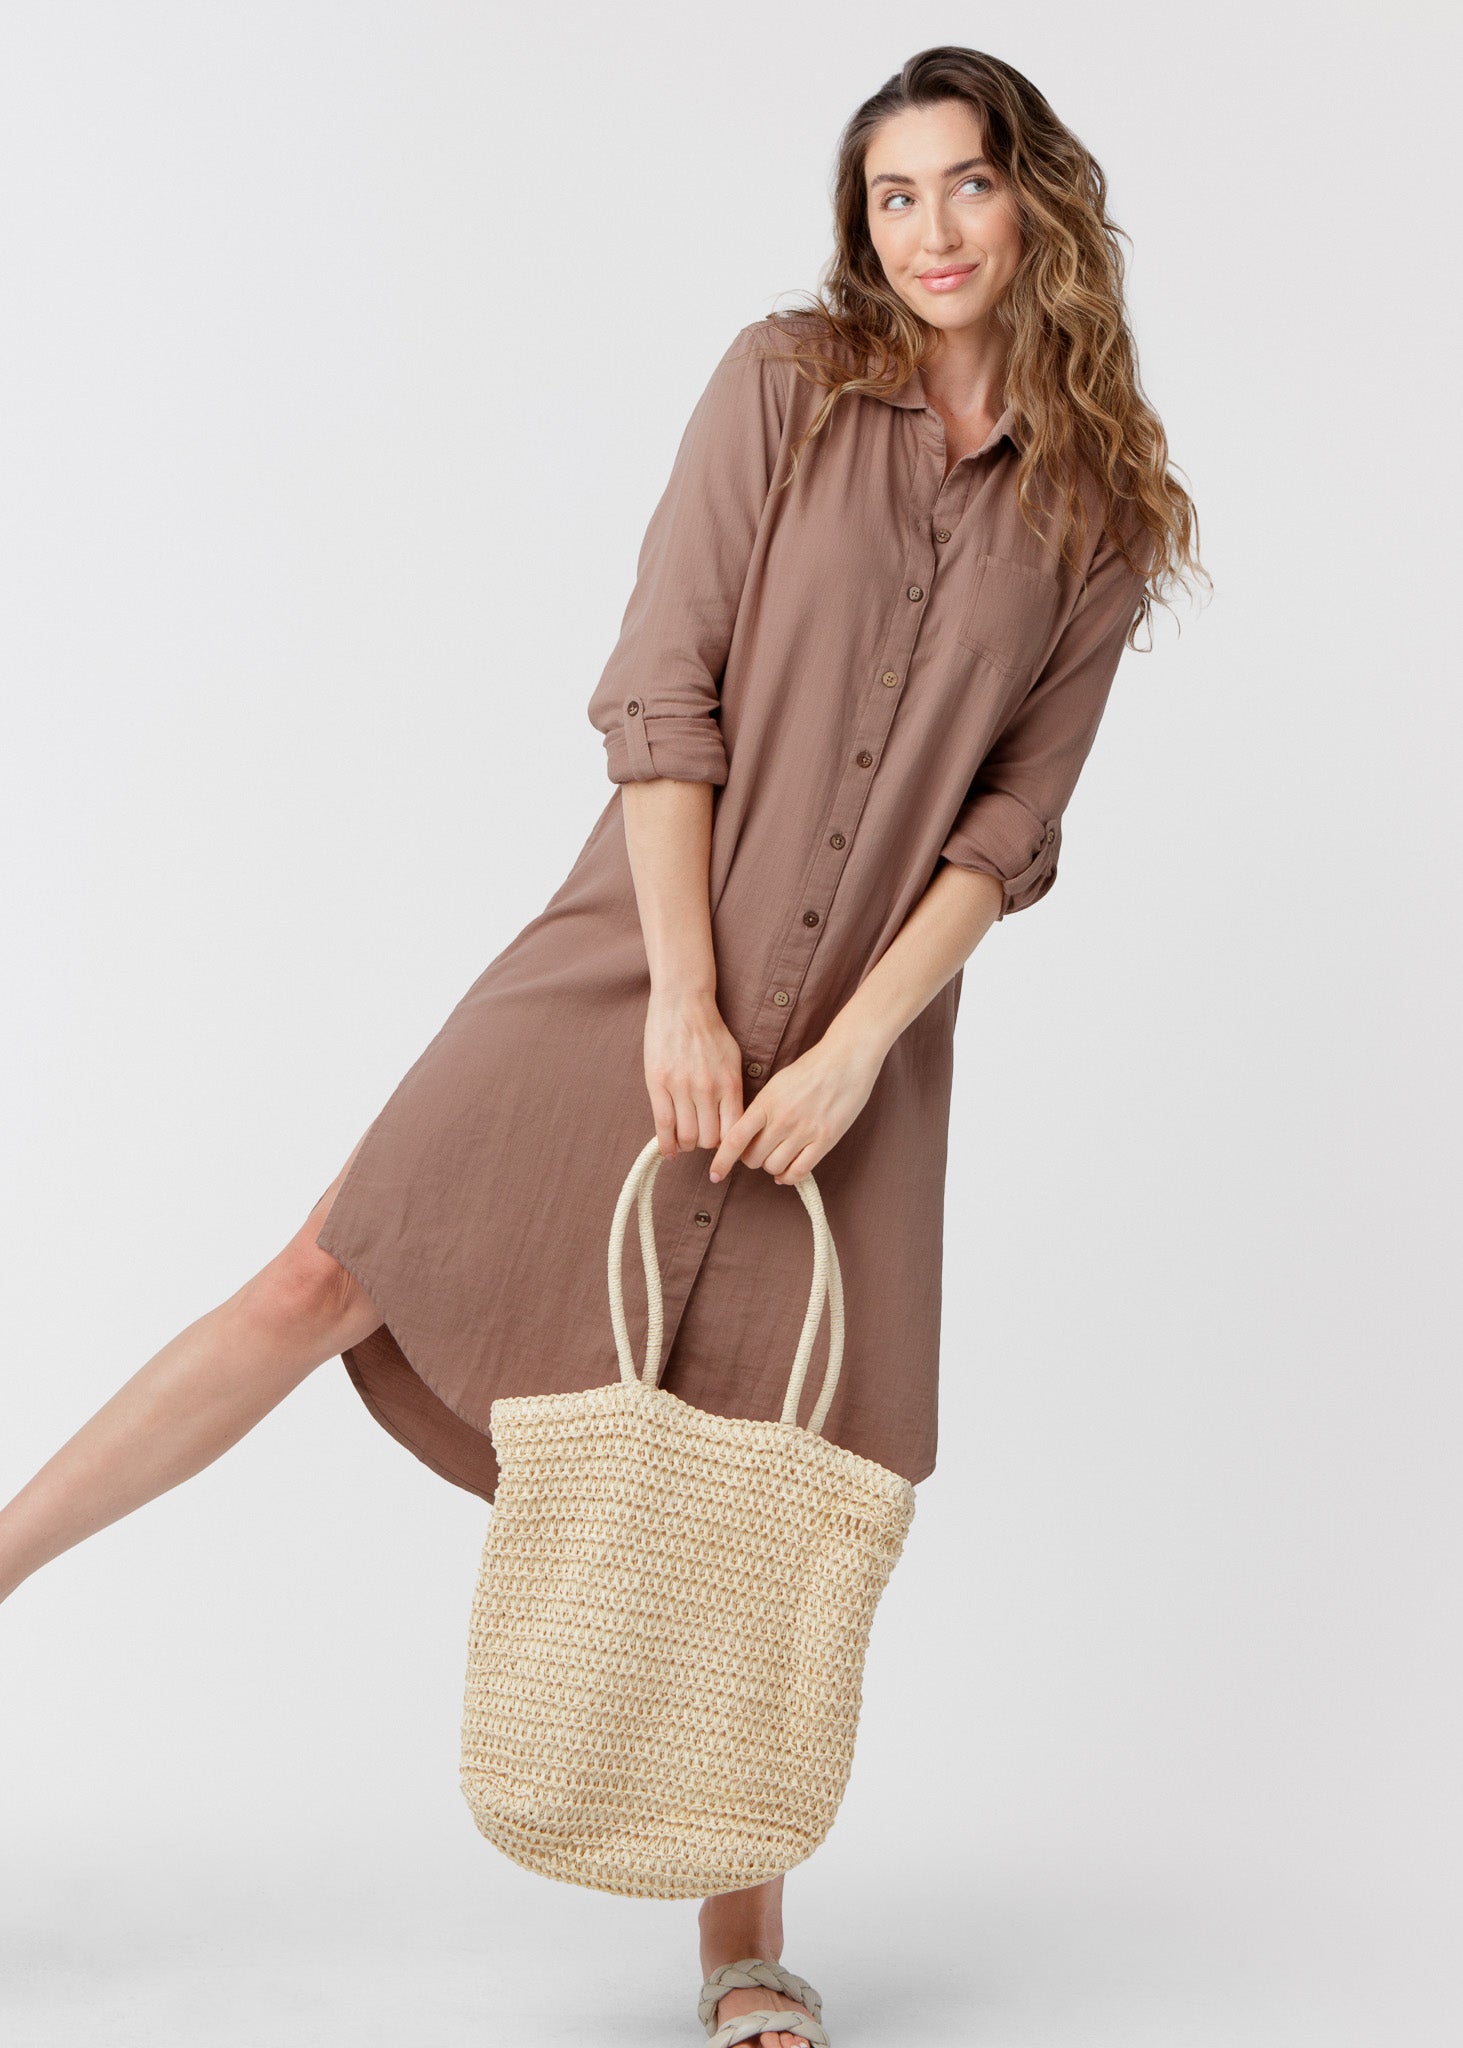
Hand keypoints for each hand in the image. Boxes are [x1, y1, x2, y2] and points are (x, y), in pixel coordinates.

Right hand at [643, 989, 743, 1157]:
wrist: (683, 1002)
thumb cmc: (709, 1030)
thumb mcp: (733, 1059)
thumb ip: (733, 1090)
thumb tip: (732, 1121)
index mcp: (730, 1083)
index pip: (734, 1131)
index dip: (728, 1144)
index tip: (723, 1145)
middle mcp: (707, 1088)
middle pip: (709, 1139)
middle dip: (706, 1144)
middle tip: (701, 1139)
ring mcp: (681, 1087)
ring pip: (686, 1136)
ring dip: (686, 1144)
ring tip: (684, 1140)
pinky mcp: (658, 1083)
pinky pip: (663, 1125)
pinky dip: (666, 1145)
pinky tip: (669, 1152)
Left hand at [708, 1033, 883, 1185]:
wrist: (846, 1059)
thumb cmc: (811, 1069)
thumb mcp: (777, 1084)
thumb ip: (761, 1109)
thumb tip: (746, 1135)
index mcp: (766, 1102)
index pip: (735, 1138)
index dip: (722, 1160)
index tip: (715, 1174)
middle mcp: (782, 1119)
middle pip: (753, 1158)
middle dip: (752, 1160)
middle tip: (759, 1153)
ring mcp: (804, 1131)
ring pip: (775, 1168)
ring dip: (772, 1168)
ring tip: (778, 1158)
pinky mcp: (825, 1139)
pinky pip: (800, 1171)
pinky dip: (790, 1177)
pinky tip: (789, 1172)